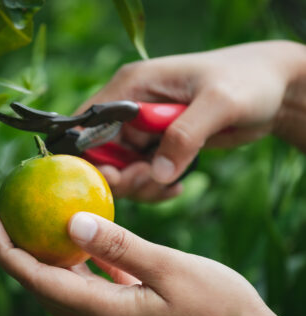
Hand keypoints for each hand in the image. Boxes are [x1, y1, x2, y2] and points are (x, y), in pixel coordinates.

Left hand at [0, 212, 304, 315]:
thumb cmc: (215, 308)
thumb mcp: (168, 267)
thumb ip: (117, 246)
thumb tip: (71, 221)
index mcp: (102, 314)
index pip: (36, 280)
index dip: (7, 251)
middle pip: (42, 285)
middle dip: (19, 252)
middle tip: (9, 216)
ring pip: (65, 287)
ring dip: (49, 257)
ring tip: (40, 226)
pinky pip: (91, 289)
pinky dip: (81, 265)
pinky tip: (86, 244)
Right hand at [79, 40, 305, 193]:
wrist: (272, 91)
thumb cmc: (248, 81)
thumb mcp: (219, 103)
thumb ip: (185, 135)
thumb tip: (157, 174)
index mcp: (132, 86)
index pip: (89, 123)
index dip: (92, 155)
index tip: (117, 177)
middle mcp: (130, 109)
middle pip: (102, 154)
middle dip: (123, 176)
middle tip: (152, 180)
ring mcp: (144, 131)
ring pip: (122, 171)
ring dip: (141, 186)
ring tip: (171, 184)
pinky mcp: (158, 148)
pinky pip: (143, 177)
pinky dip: (155, 189)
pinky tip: (177, 188)